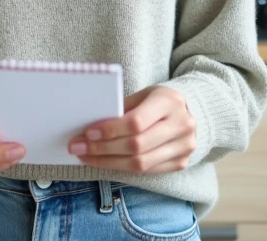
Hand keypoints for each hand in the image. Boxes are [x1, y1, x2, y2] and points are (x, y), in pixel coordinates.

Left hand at [68, 85, 196, 173]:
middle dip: (103, 149)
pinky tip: (105, 162)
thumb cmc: (156, 101)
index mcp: (169, 101)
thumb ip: (121, 109)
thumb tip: (89, 128)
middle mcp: (182, 125)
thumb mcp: (142, 95)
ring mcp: (185, 147)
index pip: (136, 122)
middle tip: (78, 148)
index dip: (110, 130)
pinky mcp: (181, 163)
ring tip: (87, 157)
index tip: (87, 134)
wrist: (188, 111)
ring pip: (141, 163)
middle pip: (137, 145)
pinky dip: (122, 167)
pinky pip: (146, 171)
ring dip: (109, 162)